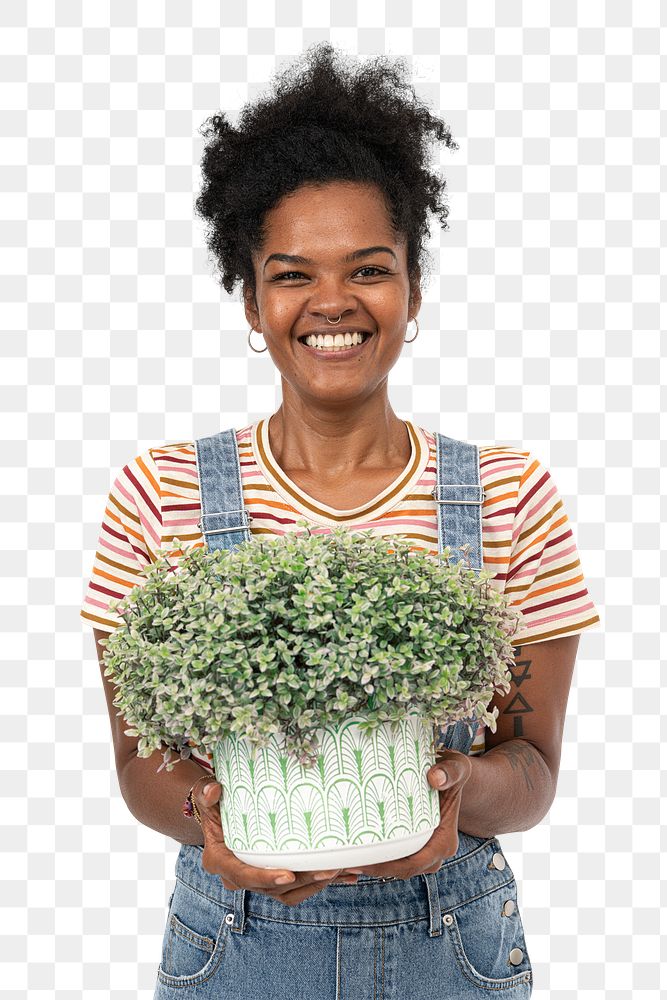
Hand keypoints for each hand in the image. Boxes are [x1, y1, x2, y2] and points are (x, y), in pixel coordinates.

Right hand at [194, 780, 359, 907]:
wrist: (219, 816)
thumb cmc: (214, 805)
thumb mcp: (206, 796)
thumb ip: (207, 793)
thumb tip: (214, 791)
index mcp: (222, 862)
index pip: (244, 876)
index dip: (266, 877)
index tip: (289, 875)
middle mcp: (240, 876)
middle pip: (273, 888)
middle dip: (302, 881)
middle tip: (329, 869)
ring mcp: (259, 880)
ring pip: (289, 893)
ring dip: (316, 885)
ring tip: (341, 871)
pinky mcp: (275, 877)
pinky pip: (299, 887)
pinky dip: (321, 882)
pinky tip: (347, 876)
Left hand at [337, 750, 473, 880]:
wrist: (453, 775)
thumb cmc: (454, 772)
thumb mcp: (456, 767)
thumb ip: (450, 772)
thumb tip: (435, 778)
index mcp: (445, 841)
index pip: (414, 863)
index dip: (388, 866)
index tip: (363, 860)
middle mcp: (437, 852)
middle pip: (403, 870)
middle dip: (376, 869)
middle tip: (347, 862)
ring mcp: (427, 852)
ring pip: (399, 868)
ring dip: (376, 866)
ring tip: (348, 859)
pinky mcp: (417, 846)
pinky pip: (398, 858)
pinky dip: (381, 858)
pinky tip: (360, 850)